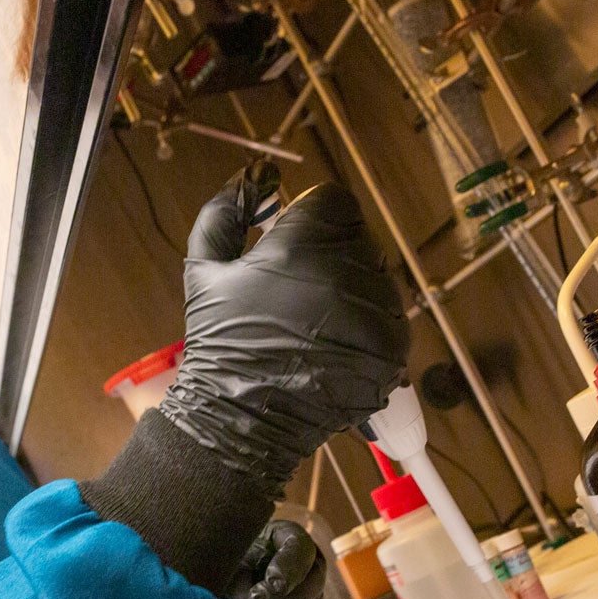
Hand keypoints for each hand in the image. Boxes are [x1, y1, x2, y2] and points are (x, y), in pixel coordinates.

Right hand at [158, 161, 409, 496]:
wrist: (241, 420)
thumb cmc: (221, 343)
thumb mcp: (204, 269)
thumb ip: (226, 213)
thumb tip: (253, 178)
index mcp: (305, 244)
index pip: (336, 200)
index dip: (314, 217)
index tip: (295, 243)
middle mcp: (350, 272)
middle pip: (358, 238)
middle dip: (333, 254)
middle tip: (299, 291)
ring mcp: (377, 313)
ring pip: (378, 278)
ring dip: (354, 291)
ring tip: (315, 325)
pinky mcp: (393, 350)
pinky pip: (390, 320)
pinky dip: (368, 328)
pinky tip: (334, 348)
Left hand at [225, 520, 325, 598]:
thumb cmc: (219, 567)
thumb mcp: (224, 556)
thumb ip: (235, 555)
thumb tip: (253, 572)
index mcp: (286, 538)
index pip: (301, 548)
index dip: (289, 567)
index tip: (272, 582)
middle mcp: (305, 565)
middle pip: (314, 582)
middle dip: (284, 598)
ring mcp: (307, 597)